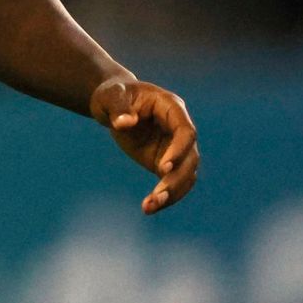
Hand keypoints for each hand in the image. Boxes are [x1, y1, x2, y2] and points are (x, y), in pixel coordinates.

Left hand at [90, 77, 199, 214]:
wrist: (112, 104)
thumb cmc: (113, 94)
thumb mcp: (111, 96)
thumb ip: (118, 108)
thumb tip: (125, 123)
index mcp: (172, 108)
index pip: (186, 131)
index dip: (179, 150)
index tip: (163, 168)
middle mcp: (179, 129)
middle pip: (190, 158)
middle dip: (176, 179)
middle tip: (157, 195)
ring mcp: (175, 148)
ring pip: (186, 175)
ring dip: (172, 193)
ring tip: (149, 206)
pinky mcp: (166, 163)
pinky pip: (173, 183)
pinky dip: (165, 197)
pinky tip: (148, 207)